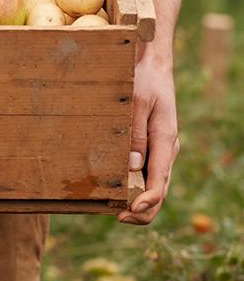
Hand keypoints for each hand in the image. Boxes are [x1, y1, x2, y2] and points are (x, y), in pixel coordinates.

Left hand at [118, 48, 179, 224]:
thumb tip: (132, 167)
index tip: (127, 214)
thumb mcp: (136, 102)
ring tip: (114, 209)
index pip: (159, 182)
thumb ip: (135, 134)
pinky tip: (117, 188)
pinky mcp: (152, 143)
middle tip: (118, 218)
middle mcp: (166, 148)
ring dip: (138, 199)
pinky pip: (147, 171)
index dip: (145, 203)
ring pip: (154, 183)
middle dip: (141, 209)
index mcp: (165, 140)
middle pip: (159, 190)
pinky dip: (135, 184)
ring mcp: (160, 147)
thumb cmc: (142, 78)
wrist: (151, 62)